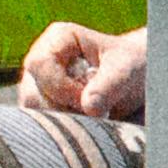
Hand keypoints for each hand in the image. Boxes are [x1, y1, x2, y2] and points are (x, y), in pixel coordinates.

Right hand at [18, 20, 146, 118]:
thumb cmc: (131, 66)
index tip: (90, 101)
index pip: (40, 65)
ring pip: (34, 112)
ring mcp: (37, 83)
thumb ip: (109, 86)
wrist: (136, 80)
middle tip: (95, 112)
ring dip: (64, 121)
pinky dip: (62, 129)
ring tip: (93, 116)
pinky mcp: (40, 104)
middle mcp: (41, 59)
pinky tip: (84, 122)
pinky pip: (40, 124)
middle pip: (32, 92)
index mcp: (58, 38)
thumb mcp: (127, 71)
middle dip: (63, 108)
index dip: (61, 88)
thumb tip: (89, 108)